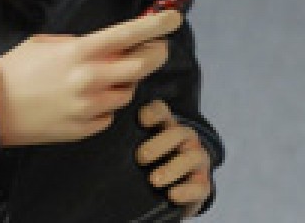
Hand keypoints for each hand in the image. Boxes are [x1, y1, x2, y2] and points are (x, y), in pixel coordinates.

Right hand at [0, 10, 181, 145]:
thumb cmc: (16, 69)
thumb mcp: (46, 43)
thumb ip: (80, 44)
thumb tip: (107, 46)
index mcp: (80, 51)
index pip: (128, 34)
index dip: (155, 26)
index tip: (174, 18)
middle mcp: (91, 78)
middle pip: (142, 65)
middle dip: (155, 54)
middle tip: (156, 48)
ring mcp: (90, 106)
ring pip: (128, 92)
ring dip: (124, 81)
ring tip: (102, 77)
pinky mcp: (85, 128)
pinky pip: (109, 114)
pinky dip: (104, 105)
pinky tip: (83, 100)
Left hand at [136, 99, 212, 217]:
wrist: (177, 189)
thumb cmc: (154, 163)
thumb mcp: (142, 147)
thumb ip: (130, 139)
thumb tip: (102, 137)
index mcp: (167, 126)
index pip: (162, 111)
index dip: (153, 112)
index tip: (141, 120)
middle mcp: (185, 139)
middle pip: (177, 133)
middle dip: (159, 143)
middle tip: (140, 157)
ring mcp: (197, 160)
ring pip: (192, 157)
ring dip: (172, 168)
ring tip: (154, 180)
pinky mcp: (203, 183)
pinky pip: (200, 185)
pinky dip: (186, 190)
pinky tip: (172, 194)